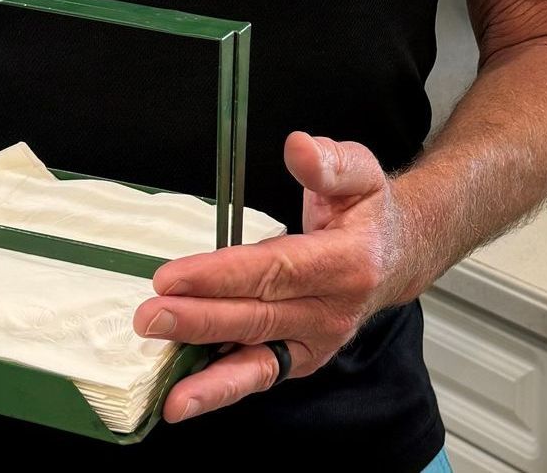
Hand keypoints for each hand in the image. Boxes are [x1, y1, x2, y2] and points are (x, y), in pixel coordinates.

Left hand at [131, 131, 420, 423]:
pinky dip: (222, 391)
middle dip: (199, 320)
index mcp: (347, 262)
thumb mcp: (360, 171)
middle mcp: (332, 311)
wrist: (396, 257)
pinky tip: (184, 399)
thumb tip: (298, 147)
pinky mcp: (302, 358)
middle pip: (257, 317)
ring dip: (208, 376)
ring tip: (169, 392)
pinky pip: (260, 375)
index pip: (274, 270)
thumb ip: (328, 162)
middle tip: (150, 317)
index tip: (172, 276)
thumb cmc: (368, 212)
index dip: (221, 276)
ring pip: (258, 361)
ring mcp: (317, 341)